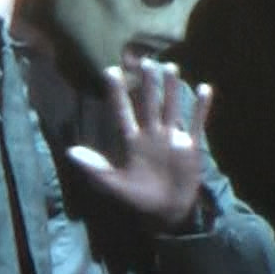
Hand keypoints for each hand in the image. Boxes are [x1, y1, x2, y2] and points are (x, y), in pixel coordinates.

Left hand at [67, 59, 214, 228]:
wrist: (167, 211)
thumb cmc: (139, 197)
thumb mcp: (114, 185)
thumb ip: (95, 168)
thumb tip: (70, 152)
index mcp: (132, 141)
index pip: (122, 112)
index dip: (116, 94)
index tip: (111, 71)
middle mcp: (151, 134)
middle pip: (149, 104)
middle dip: (147, 84)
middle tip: (145, 61)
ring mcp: (172, 138)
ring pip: (171, 107)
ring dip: (171, 89)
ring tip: (170, 67)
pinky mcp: (190, 146)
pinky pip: (196, 122)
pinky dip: (201, 107)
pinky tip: (204, 88)